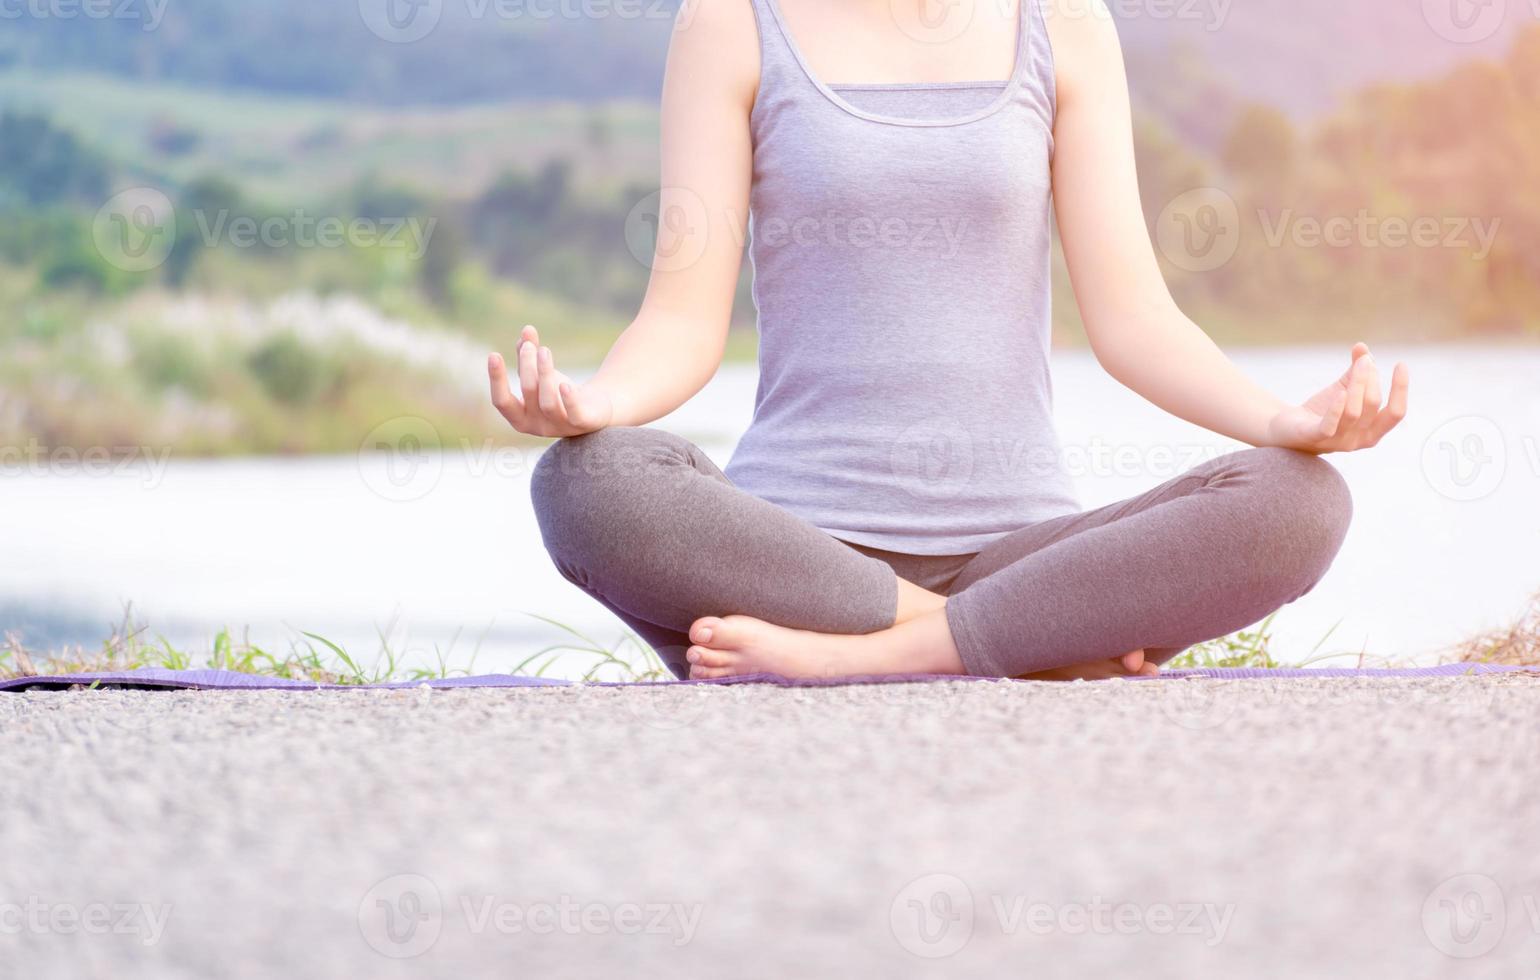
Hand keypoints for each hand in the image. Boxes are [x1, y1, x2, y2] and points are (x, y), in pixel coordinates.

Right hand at [488, 325, 613, 437]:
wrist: (595, 412)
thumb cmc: (559, 393)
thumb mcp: (541, 375)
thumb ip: (530, 357)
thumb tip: (526, 331)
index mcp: (521, 418)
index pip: (502, 401)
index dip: (497, 379)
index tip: (494, 354)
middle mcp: (538, 427)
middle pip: (528, 393)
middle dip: (527, 366)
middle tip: (529, 346)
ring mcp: (560, 427)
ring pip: (548, 402)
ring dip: (545, 373)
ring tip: (544, 350)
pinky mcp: (582, 424)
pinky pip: (574, 414)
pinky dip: (568, 399)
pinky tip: (565, 384)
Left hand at [1266, 343, 1408, 453]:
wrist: (1287, 428)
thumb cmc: (1322, 410)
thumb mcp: (1343, 389)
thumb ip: (1355, 371)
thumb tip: (1362, 346)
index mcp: (1372, 431)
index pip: (1395, 413)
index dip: (1400, 389)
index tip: (1400, 364)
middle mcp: (1358, 440)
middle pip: (1372, 405)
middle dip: (1371, 379)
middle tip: (1364, 360)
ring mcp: (1337, 442)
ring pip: (1354, 412)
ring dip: (1357, 384)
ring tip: (1359, 363)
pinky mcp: (1315, 438)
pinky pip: (1329, 425)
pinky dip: (1336, 409)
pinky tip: (1340, 392)